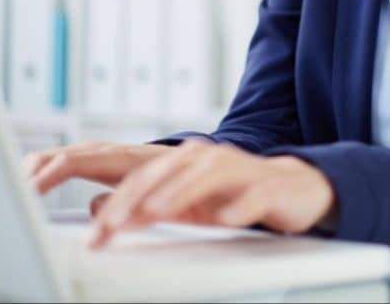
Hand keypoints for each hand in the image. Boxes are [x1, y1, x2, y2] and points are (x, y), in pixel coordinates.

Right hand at [24, 140, 171, 195]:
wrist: (182, 161)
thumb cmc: (168, 177)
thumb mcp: (150, 190)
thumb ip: (126, 199)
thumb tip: (94, 207)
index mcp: (115, 157)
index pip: (71, 162)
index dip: (47, 176)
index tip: (28, 192)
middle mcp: (100, 150)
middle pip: (55, 156)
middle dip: (31, 173)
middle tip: (17, 195)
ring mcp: (93, 151)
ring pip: (53, 155)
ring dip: (31, 171)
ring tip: (18, 191)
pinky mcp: (90, 157)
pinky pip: (57, 159)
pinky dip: (40, 170)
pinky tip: (31, 185)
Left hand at [88, 138, 336, 248]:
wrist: (292, 188)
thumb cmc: (236, 195)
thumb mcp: (187, 204)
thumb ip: (146, 205)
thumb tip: (97, 209)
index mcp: (188, 160)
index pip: (145, 178)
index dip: (118, 203)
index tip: (99, 231)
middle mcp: (212, 158)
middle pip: (169, 175)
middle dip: (138, 200)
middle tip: (113, 225)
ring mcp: (242, 170)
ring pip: (207, 179)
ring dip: (180, 196)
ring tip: (157, 213)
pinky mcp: (270, 187)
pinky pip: (253, 196)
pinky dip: (238, 207)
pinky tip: (226, 219)